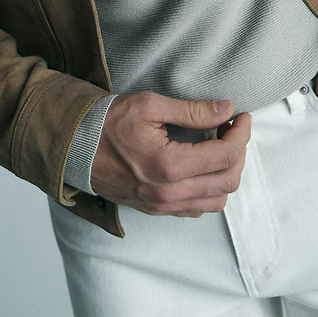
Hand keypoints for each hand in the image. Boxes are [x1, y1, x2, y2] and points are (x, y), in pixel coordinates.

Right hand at [89, 91, 251, 216]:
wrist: (76, 147)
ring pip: (218, 200)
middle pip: (228, 181)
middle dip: (239, 151)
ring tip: (220, 146)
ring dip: (228, 173)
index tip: (240, 115)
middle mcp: (169, 194)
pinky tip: (204, 166)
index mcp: (169, 166)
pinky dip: (211, 189)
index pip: (225, 155)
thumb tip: (226, 109)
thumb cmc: (109, 122)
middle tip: (232, 128)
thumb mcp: (150, 105)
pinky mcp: (157, 211)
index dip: (241, 133)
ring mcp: (163, 207)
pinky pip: (198, 208)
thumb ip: (192, 111)